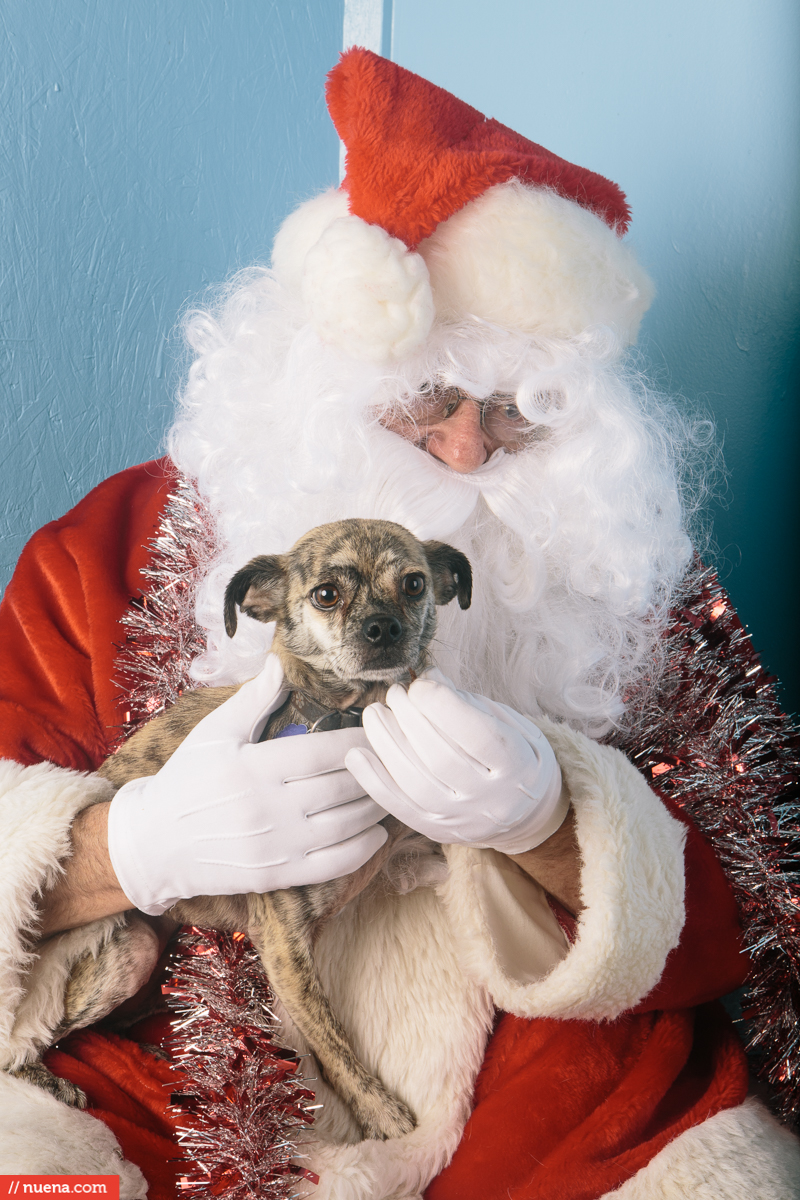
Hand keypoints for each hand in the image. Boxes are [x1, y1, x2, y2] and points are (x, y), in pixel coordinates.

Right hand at [107, 655, 386, 914]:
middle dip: (373, 772)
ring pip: (344, 825)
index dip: (358, 741)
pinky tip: (376, 832)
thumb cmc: (187, 779)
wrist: (156, 842)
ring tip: (390, 790)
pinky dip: (363, 848)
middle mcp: (269, 808)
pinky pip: (333, 864)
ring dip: (375, 807)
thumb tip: (280, 662)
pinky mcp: (277, 875)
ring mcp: (275, 846)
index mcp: (255, 768)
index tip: (378, 730)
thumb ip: (254, 700)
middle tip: (394, 759)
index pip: (324, 753)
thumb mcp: (214, 734)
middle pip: (341, 788)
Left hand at [345, 674, 566, 853]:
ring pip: (414, 782)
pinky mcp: (436, 830)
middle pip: (439, 757)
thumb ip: (469, 703)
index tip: (420, 684)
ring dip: (386, 743)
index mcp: (515, 765)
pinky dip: (372, 780)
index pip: (475, 735)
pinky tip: (356, 754)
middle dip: (409, 718)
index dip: (441, 705)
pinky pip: (397, 807)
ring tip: (374, 714)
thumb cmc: (516, 756)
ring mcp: (460, 818)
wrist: (527, 813)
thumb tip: (429, 678)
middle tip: (395, 693)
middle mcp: (489, 798)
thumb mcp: (508, 722)